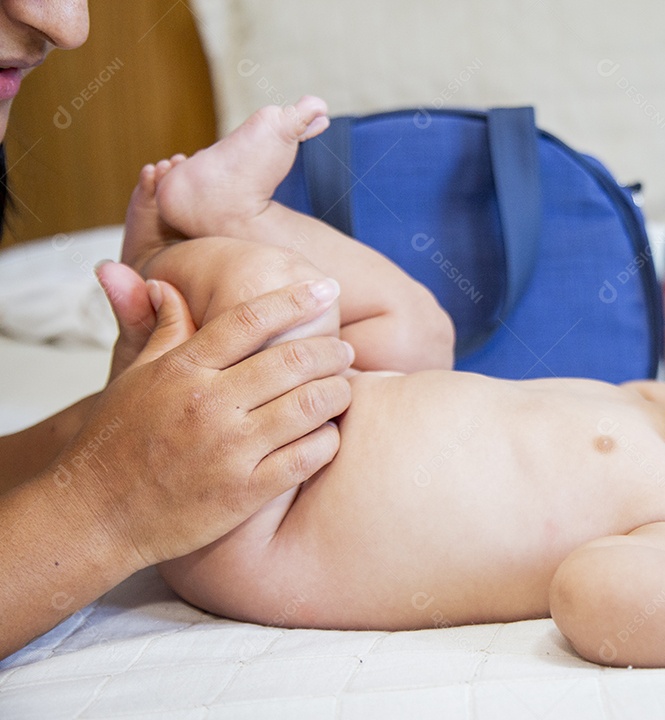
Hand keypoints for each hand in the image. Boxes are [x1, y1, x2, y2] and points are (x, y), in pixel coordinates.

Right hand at [55, 277, 353, 568]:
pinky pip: (306, 458)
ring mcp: (229, 449)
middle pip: (292, 361)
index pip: (250, 320)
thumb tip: (166, 283)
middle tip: (343, 350)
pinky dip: (328, 440)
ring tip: (343, 389)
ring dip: (337, 393)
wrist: (94, 516)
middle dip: (330, 351)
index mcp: (183, 369)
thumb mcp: (133, 377)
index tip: (326, 288)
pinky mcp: (244, 492)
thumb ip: (160, 328)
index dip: (295, 299)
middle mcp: (209, 404)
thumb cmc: (115, 442)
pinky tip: (328, 434)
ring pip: (309, 407)